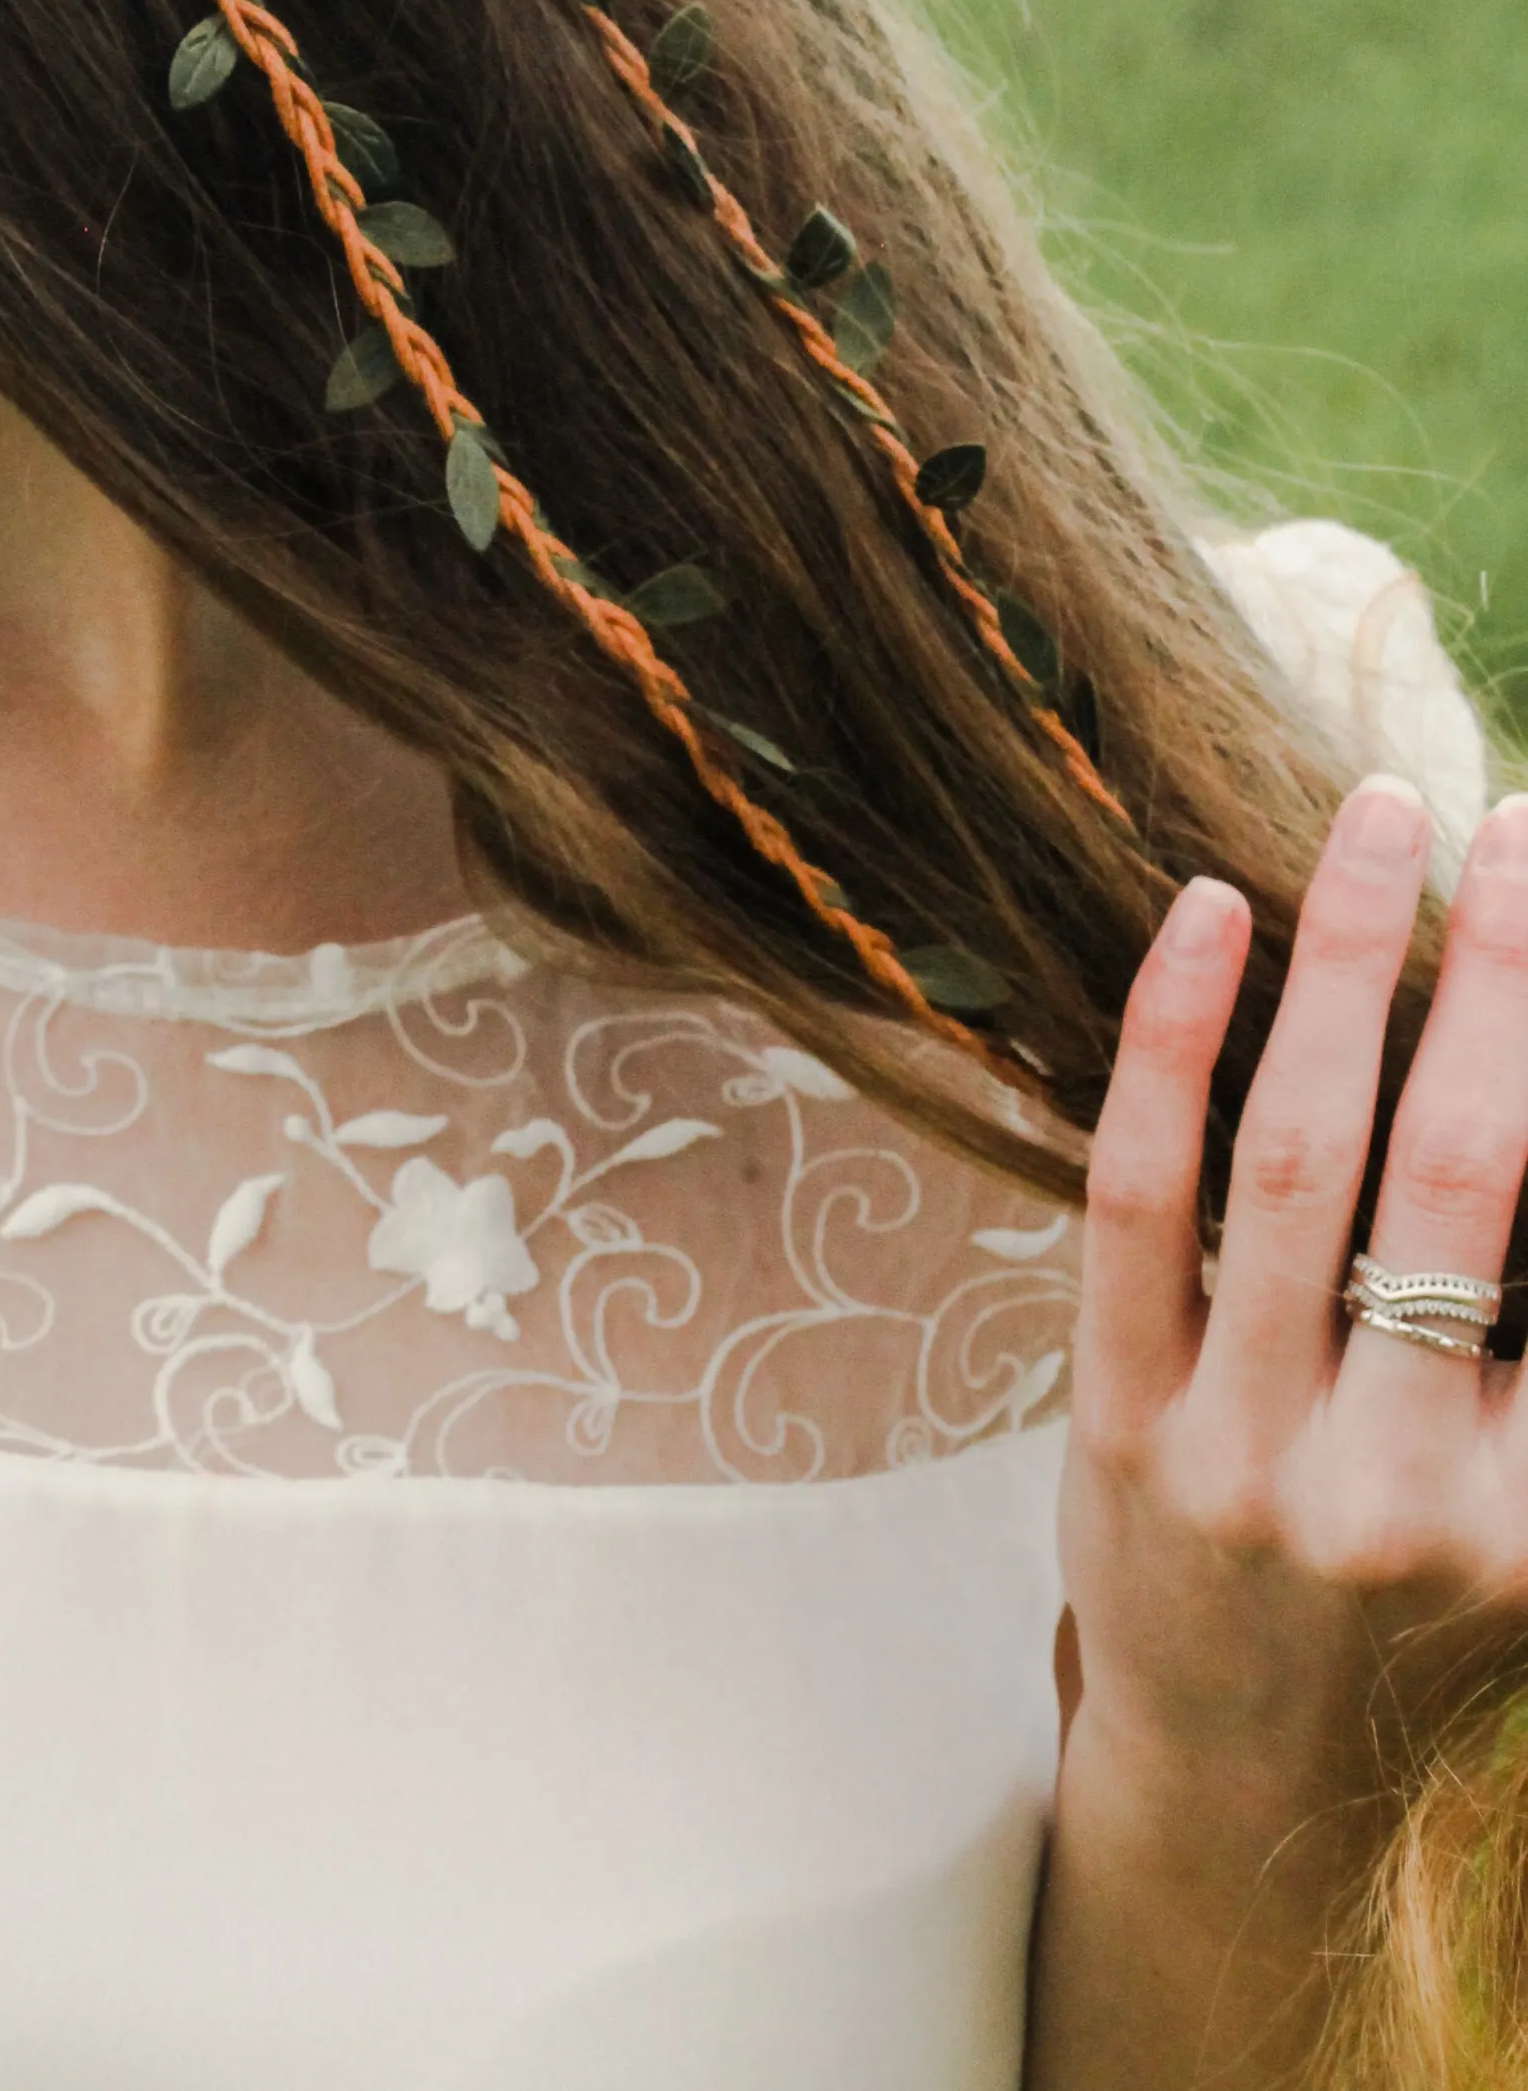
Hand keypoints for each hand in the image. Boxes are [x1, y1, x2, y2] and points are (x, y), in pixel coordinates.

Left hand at [1035, 775, 1527, 2077]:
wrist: (1243, 1779)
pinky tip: (1209, 918)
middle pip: (1467, 1178)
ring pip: (1297, 1160)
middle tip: (1510, 827)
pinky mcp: (1117, 1419)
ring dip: (1345, 967)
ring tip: (1373, 824)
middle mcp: (1403, 1485)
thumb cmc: (1421, 1616)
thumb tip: (1523, 1114)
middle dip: (1498, 982)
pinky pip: (1137, 1196)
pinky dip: (1170, 1043)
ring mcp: (1245, 1450)